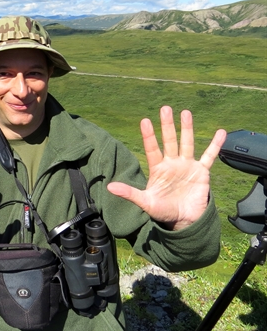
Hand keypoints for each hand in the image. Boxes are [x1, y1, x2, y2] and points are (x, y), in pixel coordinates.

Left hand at [107, 106, 226, 230]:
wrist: (184, 221)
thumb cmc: (163, 211)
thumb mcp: (145, 202)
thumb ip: (129, 193)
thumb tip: (109, 187)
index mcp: (157, 169)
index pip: (152, 149)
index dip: (149, 136)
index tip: (145, 121)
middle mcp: (172, 163)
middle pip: (169, 140)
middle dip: (167, 125)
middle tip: (165, 108)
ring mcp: (187, 165)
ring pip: (186, 143)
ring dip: (187, 129)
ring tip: (185, 112)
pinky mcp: (201, 172)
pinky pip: (209, 155)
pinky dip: (215, 145)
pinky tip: (221, 132)